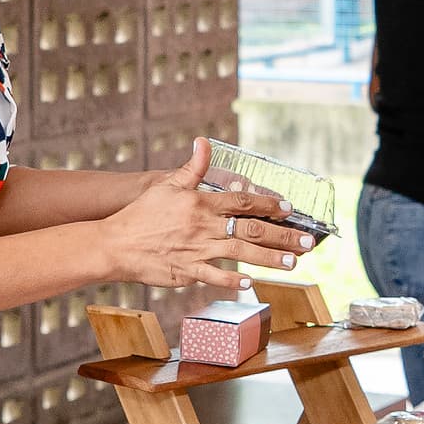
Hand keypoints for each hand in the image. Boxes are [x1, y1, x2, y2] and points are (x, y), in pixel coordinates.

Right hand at [99, 139, 313, 290]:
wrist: (116, 244)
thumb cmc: (141, 214)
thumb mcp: (168, 184)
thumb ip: (193, 167)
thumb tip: (204, 142)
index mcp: (200, 203)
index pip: (242, 201)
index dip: (268, 204)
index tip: (288, 209)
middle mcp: (204, 227)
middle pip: (251, 228)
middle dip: (283, 235)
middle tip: (307, 242)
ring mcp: (197, 250)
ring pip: (241, 253)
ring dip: (270, 258)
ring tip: (293, 262)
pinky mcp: (187, 271)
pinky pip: (216, 276)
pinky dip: (234, 279)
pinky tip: (251, 282)